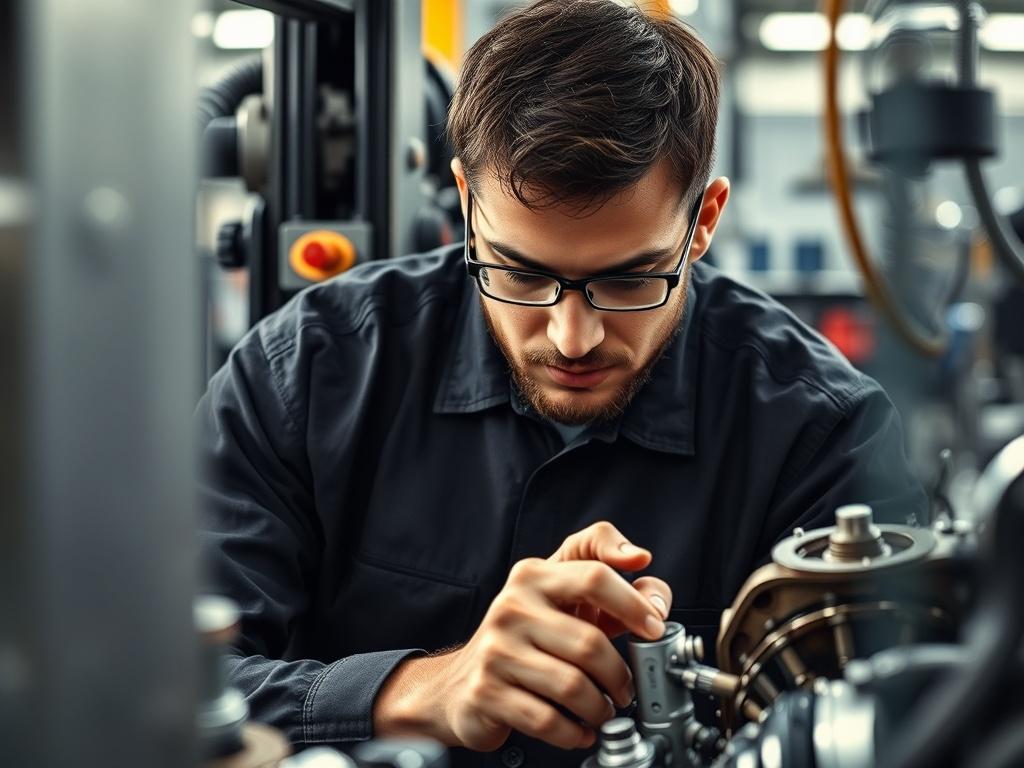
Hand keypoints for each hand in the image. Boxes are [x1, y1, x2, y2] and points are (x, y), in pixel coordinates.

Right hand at [372, 522, 672, 752]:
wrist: (460, 682)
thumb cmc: (525, 635)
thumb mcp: (561, 592)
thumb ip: (609, 573)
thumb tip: (648, 579)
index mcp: (533, 575)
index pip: (594, 576)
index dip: (633, 603)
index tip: (653, 628)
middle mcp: (511, 607)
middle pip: (590, 642)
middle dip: (620, 674)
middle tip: (626, 688)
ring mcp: (496, 650)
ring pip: (573, 686)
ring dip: (600, 707)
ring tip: (603, 709)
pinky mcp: (486, 692)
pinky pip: (548, 720)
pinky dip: (575, 732)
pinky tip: (580, 730)